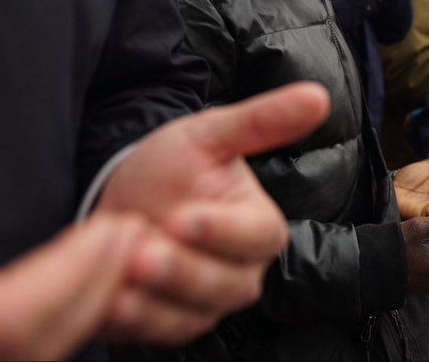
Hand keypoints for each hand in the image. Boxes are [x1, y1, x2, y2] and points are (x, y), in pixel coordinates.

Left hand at [97, 82, 328, 344]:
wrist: (123, 199)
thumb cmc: (172, 166)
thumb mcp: (209, 135)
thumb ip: (262, 121)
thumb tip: (318, 96)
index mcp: (257, 225)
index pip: (256, 236)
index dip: (221, 230)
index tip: (183, 217)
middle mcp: (240, 270)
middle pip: (227, 284)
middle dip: (181, 270)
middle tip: (142, 250)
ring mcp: (207, 302)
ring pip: (194, 314)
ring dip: (155, 298)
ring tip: (121, 273)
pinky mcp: (172, 323)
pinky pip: (160, 332)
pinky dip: (135, 319)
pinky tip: (110, 300)